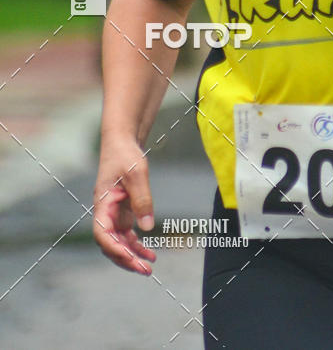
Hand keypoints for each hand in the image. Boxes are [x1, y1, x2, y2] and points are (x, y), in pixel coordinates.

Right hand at [93, 136, 156, 274]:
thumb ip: (142, 199)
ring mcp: (113, 213)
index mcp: (102, 203)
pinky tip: (150, 252)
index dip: (114, 248)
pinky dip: (137, 244)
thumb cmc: (126, 154)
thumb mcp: (137, 174)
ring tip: (150, 266)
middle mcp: (105, 212)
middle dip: (126, 259)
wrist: (123, 141)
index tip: (130, 257)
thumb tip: (147, 227)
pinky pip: (127, 235)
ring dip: (133, 255)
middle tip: (145, 270)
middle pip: (110, 244)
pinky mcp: (123, 212)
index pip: (102, 233)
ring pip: (119, 242)